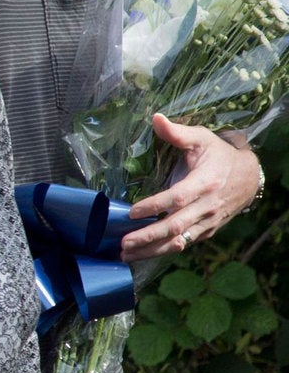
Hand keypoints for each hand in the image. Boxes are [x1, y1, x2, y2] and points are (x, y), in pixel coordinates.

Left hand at [120, 115, 262, 260]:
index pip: (178, 198)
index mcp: (205, 182)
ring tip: (126, 254)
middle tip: (123, 243)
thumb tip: (155, 118)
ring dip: (152, 250)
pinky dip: (163, 251)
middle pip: (176, 225)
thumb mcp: (201, 139)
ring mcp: (208, 221)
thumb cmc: (219, 155)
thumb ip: (177, 132)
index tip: (131, 212)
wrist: (249, 177)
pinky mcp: (207, 231)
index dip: (155, 206)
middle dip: (148, 236)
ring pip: (179, 240)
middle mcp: (207, 206)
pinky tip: (143, 254)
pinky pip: (185, 244)